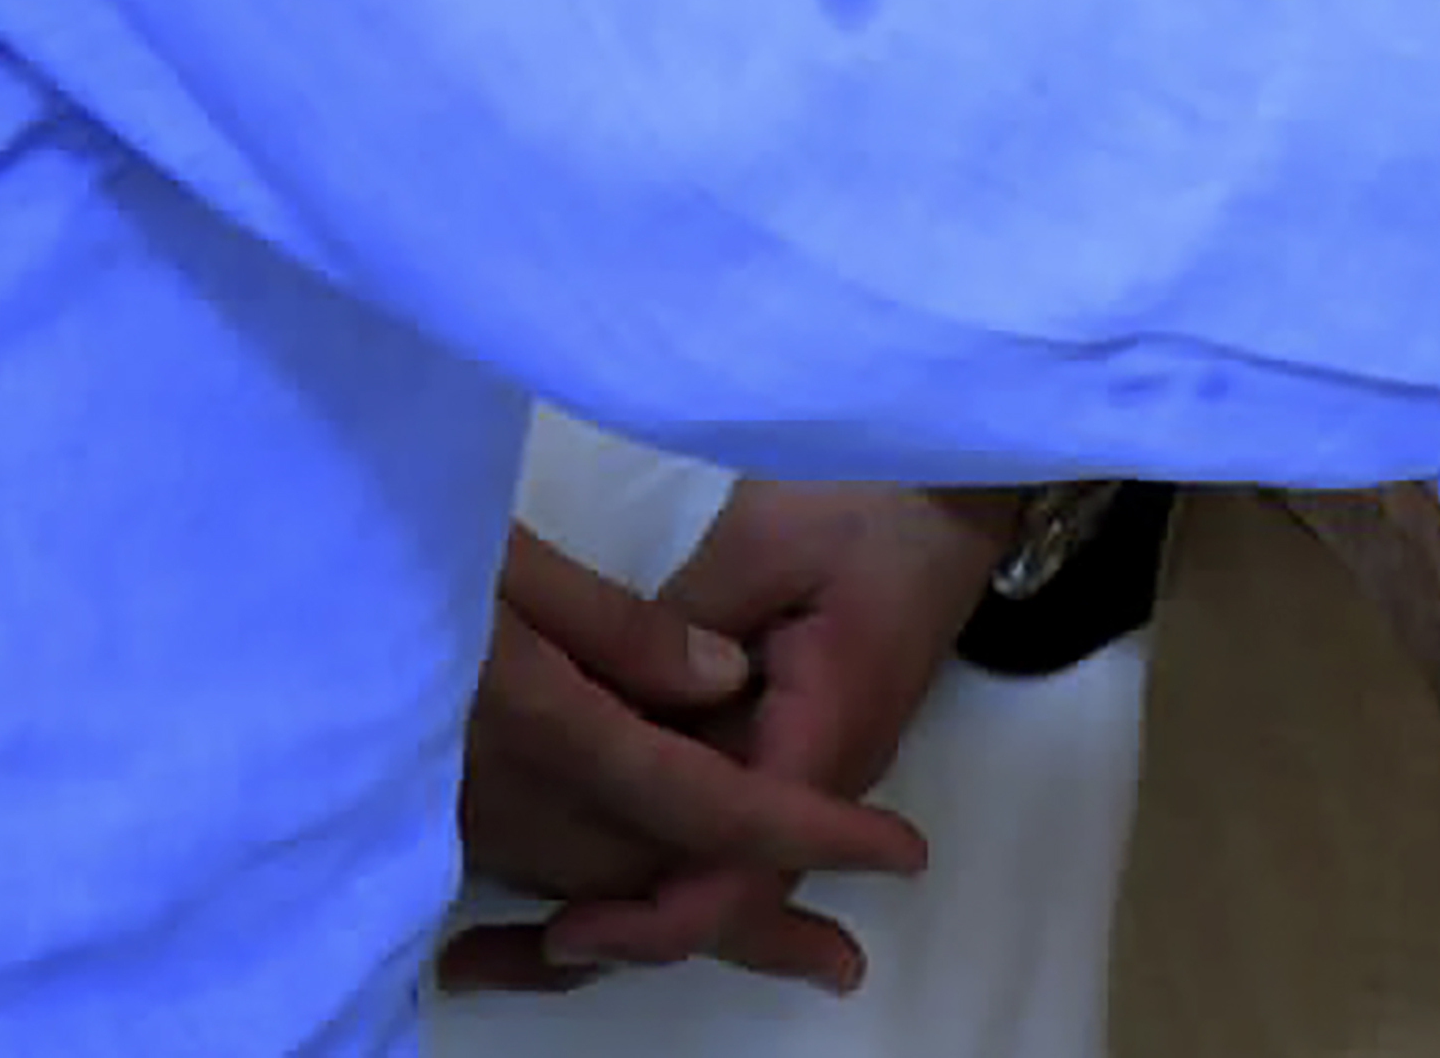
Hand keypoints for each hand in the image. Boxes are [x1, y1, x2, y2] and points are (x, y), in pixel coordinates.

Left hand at [442, 516, 930, 997]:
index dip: (652, 916)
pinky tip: (561, 851)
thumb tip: (606, 700)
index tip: (566, 930)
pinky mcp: (784, 732)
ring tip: (499, 937)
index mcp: (822, 734)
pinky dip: (643, 843)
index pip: (738, 867)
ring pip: (714, 862)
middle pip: (718, 891)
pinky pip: (715, 812)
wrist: (956, 477)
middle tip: (483, 962)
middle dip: (612, 932)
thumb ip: (686, 625)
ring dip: (621, 898)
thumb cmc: (874, 494)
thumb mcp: (770, 541)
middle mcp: (817, 774)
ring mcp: (802, 759)